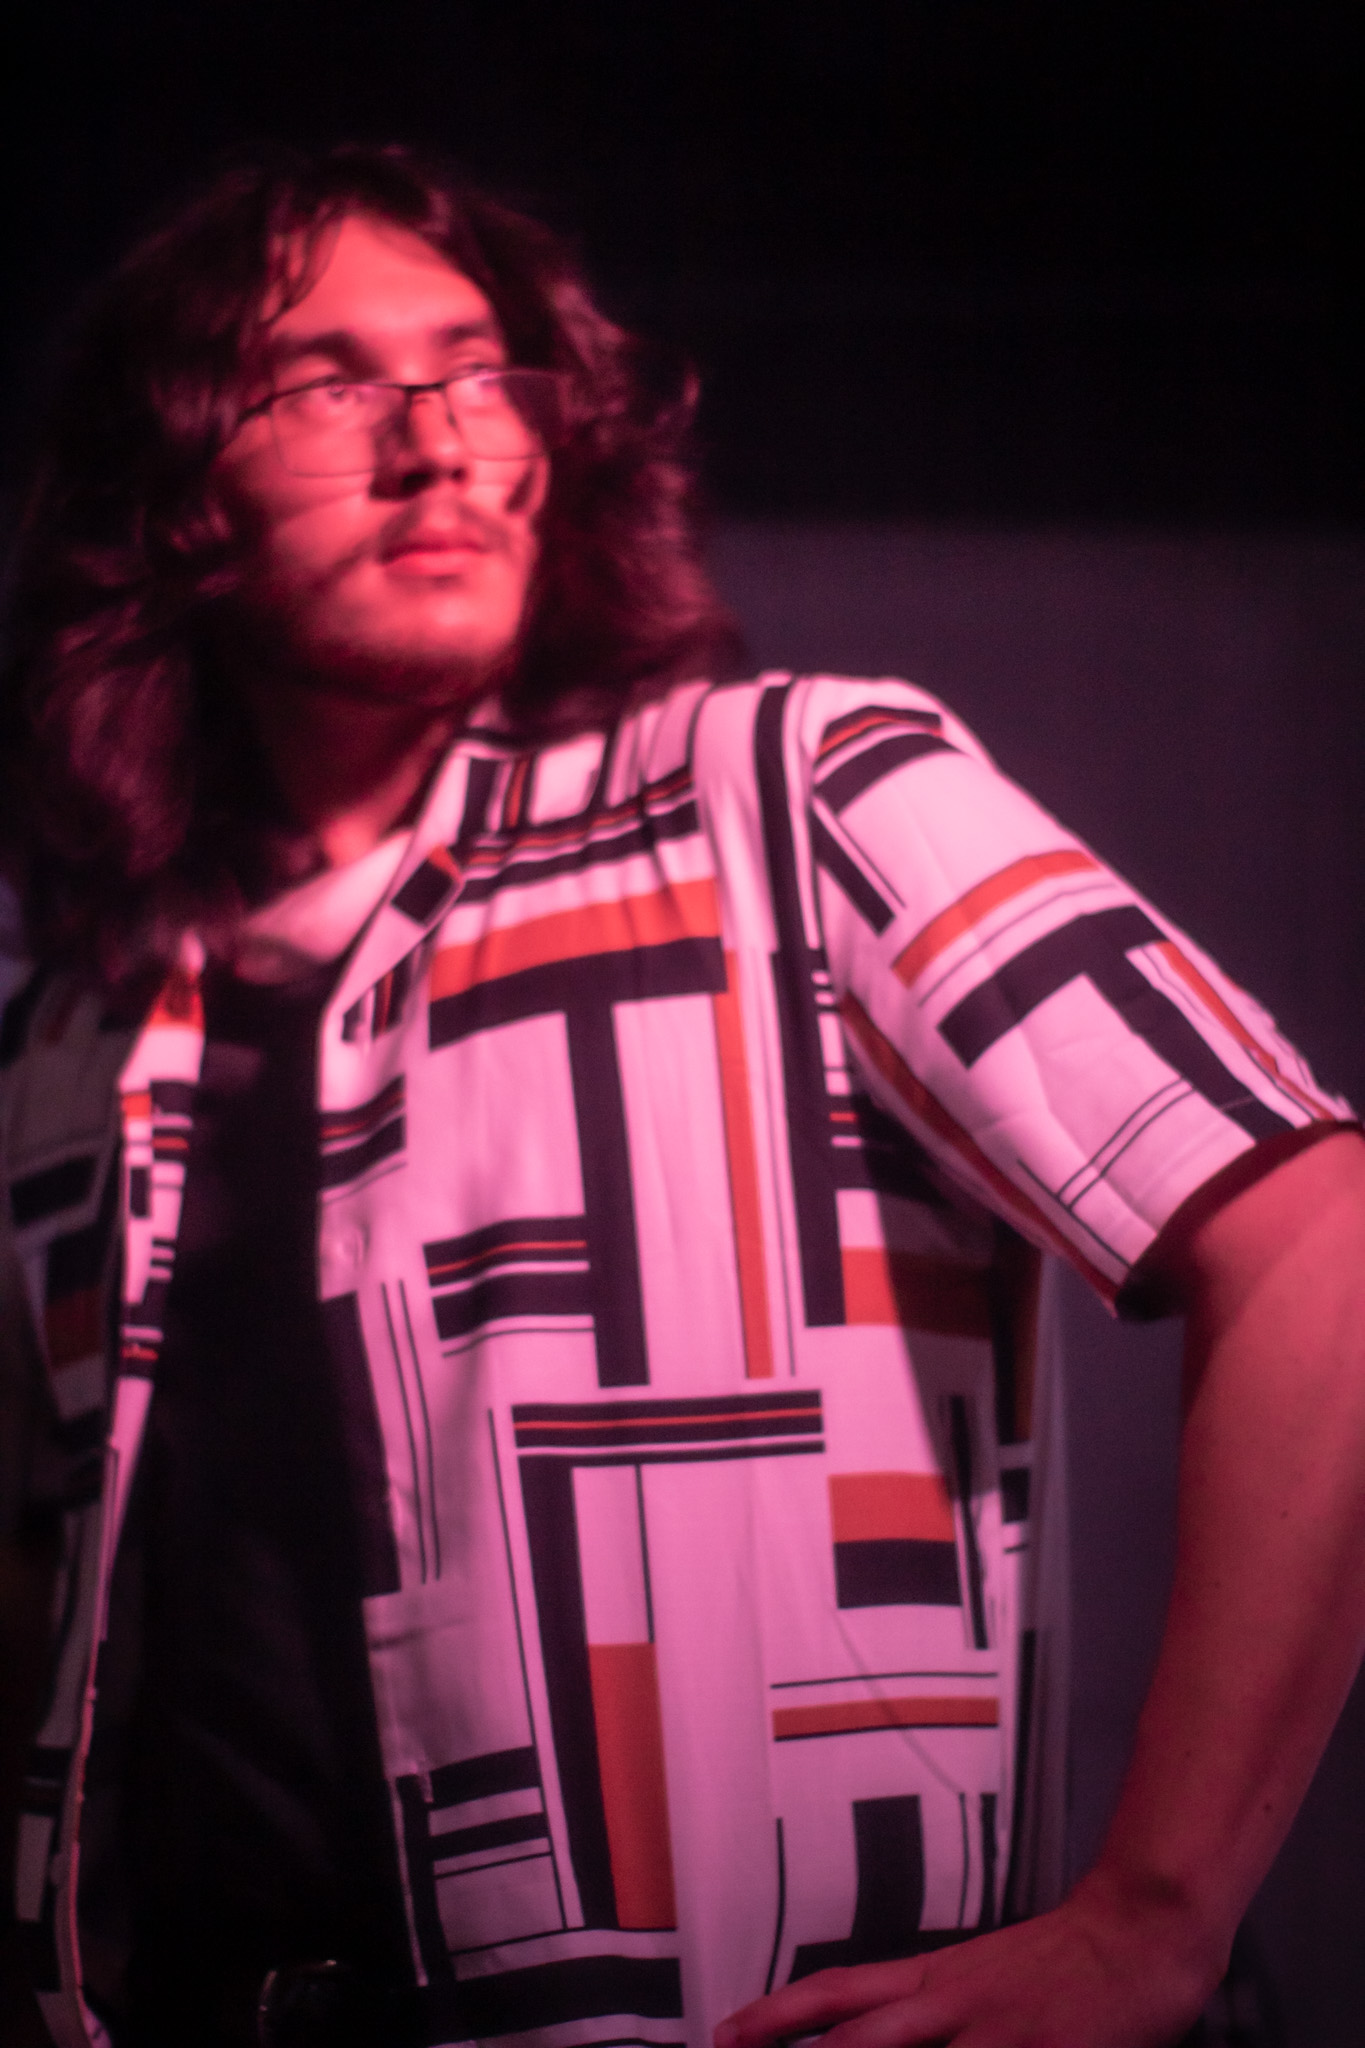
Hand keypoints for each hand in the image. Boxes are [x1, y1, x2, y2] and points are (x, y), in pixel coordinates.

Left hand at [714, 1880, 1220, 2047]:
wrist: (1139, 1929)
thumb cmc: (1069, 1961)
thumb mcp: (990, 1976)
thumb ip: (942, 2009)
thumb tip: (892, 2030)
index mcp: (938, 1977)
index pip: (841, 1992)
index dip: (781, 2013)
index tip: (731, 2030)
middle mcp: (952, 2001)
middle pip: (856, 2030)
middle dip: (793, 2043)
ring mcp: (994, 2031)